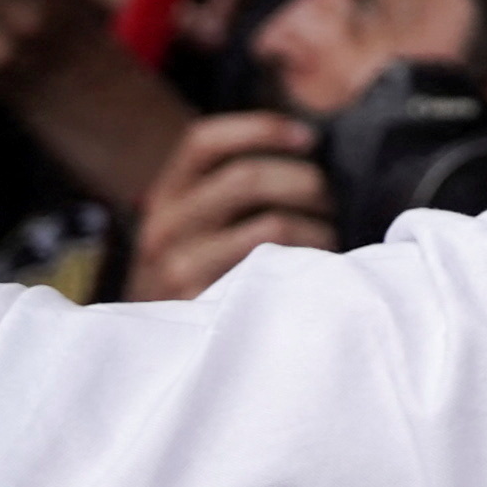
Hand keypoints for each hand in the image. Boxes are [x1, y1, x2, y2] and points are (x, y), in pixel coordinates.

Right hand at [129, 109, 334, 296]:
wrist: (155, 358)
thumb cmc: (198, 279)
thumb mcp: (194, 228)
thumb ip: (228, 192)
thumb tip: (309, 148)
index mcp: (164, 197)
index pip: (203, 141)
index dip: (260, 128)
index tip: (308, 137)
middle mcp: (163, 229)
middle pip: (246, 178)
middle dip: (304, 182)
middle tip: (330, 201)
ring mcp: (179, 271)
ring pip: (269, 226)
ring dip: (316, 228)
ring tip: (330, 241)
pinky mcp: (204, 309)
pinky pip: (273, 274)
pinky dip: (308, 265)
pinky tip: (320, 272)